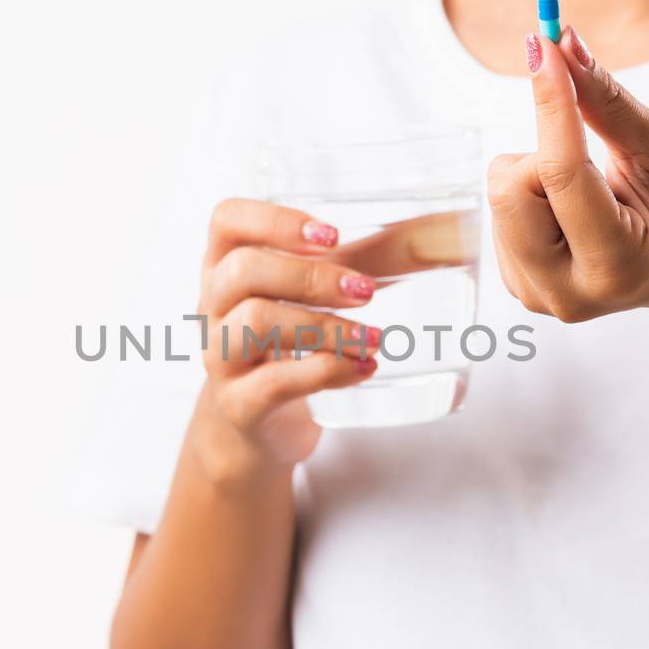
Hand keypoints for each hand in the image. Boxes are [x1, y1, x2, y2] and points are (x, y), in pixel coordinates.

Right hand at [188, 199, 382, 478]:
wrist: (250, 429)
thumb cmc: (283, 347)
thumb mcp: (310, 298)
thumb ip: (362, 264)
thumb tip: (435, 235)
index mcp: (224, 266)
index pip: (227, 220)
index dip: (274, 218)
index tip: (331, 234)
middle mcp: (213, 307)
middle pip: (243, 270)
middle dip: (311, 275)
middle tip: (366, 292)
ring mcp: (220, 358)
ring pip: (254, 321)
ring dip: (323, 326)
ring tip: (373, 337)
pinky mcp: (238, 405)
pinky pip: (273, 382)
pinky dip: (326, 371)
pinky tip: (363, 367)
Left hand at [487, 29, 648, 326]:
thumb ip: (607, 101)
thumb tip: (561, 41)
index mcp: (615, 266)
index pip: (560, 173)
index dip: (550, 101)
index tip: (544, 42)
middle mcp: (567, 294)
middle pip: (508, 190)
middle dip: (543, 150)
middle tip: (591, 148)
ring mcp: (537, 295)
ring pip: (501, 195)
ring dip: (541, 174)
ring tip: (598, 195)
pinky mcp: (519, 284)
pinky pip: (502, 211)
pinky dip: (535, 194)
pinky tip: (578, 213)